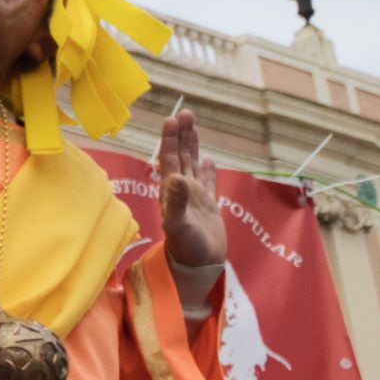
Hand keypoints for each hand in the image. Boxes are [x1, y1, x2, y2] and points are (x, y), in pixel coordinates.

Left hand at [157, 107, 226, 270]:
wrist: (198, 267)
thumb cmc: (186, 248)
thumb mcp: (179, 224)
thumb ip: (177, 202)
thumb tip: (176, 177)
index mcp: (171, 191)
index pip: (169, 158)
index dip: (170, 138)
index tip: (173, 118)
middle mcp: (181, 190)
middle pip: (180, 155)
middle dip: (182, 134)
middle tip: (185, 112)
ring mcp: (195, 197)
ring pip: (193, 164)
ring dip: (192, 146)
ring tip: (193, 126)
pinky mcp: (209, 207)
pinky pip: (209, 183)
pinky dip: (209, 171)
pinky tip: (210, 160)